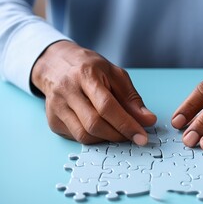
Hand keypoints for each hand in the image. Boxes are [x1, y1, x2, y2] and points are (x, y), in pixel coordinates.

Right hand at [31, 41, 156, 144]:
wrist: (57, 64)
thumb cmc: (90, 69)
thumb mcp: (116, 75)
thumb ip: (132, 99)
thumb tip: (148, 121)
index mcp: (85, 75)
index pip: (107, 106)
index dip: (126, 124)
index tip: (142, 137)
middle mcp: (67, 91)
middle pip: (94, 124)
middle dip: (118, 135)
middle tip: (133, 136)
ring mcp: (56, 107)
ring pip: (84, 135)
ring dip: (107, 138)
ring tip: (118, 131)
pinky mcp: (53, 121)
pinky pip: (77, 138)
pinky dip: (94, 138)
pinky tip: (101, 128)